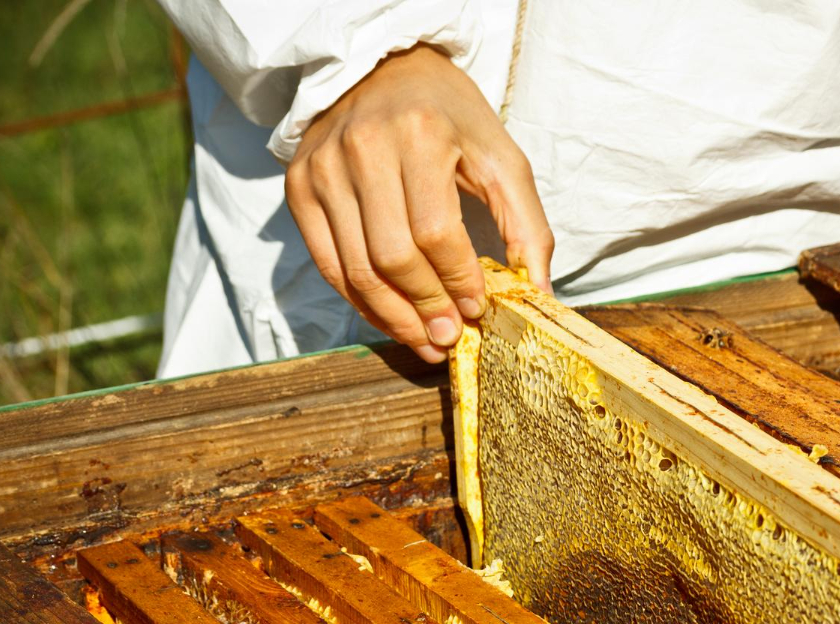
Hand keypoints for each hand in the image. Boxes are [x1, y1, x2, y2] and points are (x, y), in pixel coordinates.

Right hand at [286, 44, 553, 362]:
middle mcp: (362, 149)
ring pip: (356, 270)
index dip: (457, 280)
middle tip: (449, 337)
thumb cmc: (449, 116)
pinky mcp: (299, 187)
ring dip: (393, 317)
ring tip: (424, 340)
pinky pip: (328, 265)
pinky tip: (391, 318)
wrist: (381, 66)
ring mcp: (323, 169)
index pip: (435, 232)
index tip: (476, 310)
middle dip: (426, 308)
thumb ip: (527, 224)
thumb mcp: (501, 156)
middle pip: (392, 257)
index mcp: (418, 134)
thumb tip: (540, 294)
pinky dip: (361, 302)